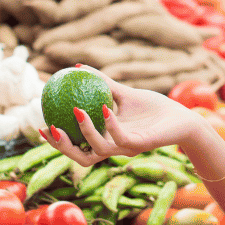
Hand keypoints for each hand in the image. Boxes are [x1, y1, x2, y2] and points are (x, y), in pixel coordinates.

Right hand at [38, 70, 205, 166]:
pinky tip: (104, 107)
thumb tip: (78, 67)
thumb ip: (103, 84)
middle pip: (81, 157)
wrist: (182, 117)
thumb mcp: (125, 93)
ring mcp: (127, 148)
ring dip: (85, 132)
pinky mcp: (141, 145)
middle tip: (50, 127)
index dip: (57, 142)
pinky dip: (110, 123)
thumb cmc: (154, 108)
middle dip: (63, 147)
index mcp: (107, 139)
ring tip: (76, 110)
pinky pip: (121, 137)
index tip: (41, 125)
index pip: (76, 146)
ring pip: (98, 150)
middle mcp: (114, 148)